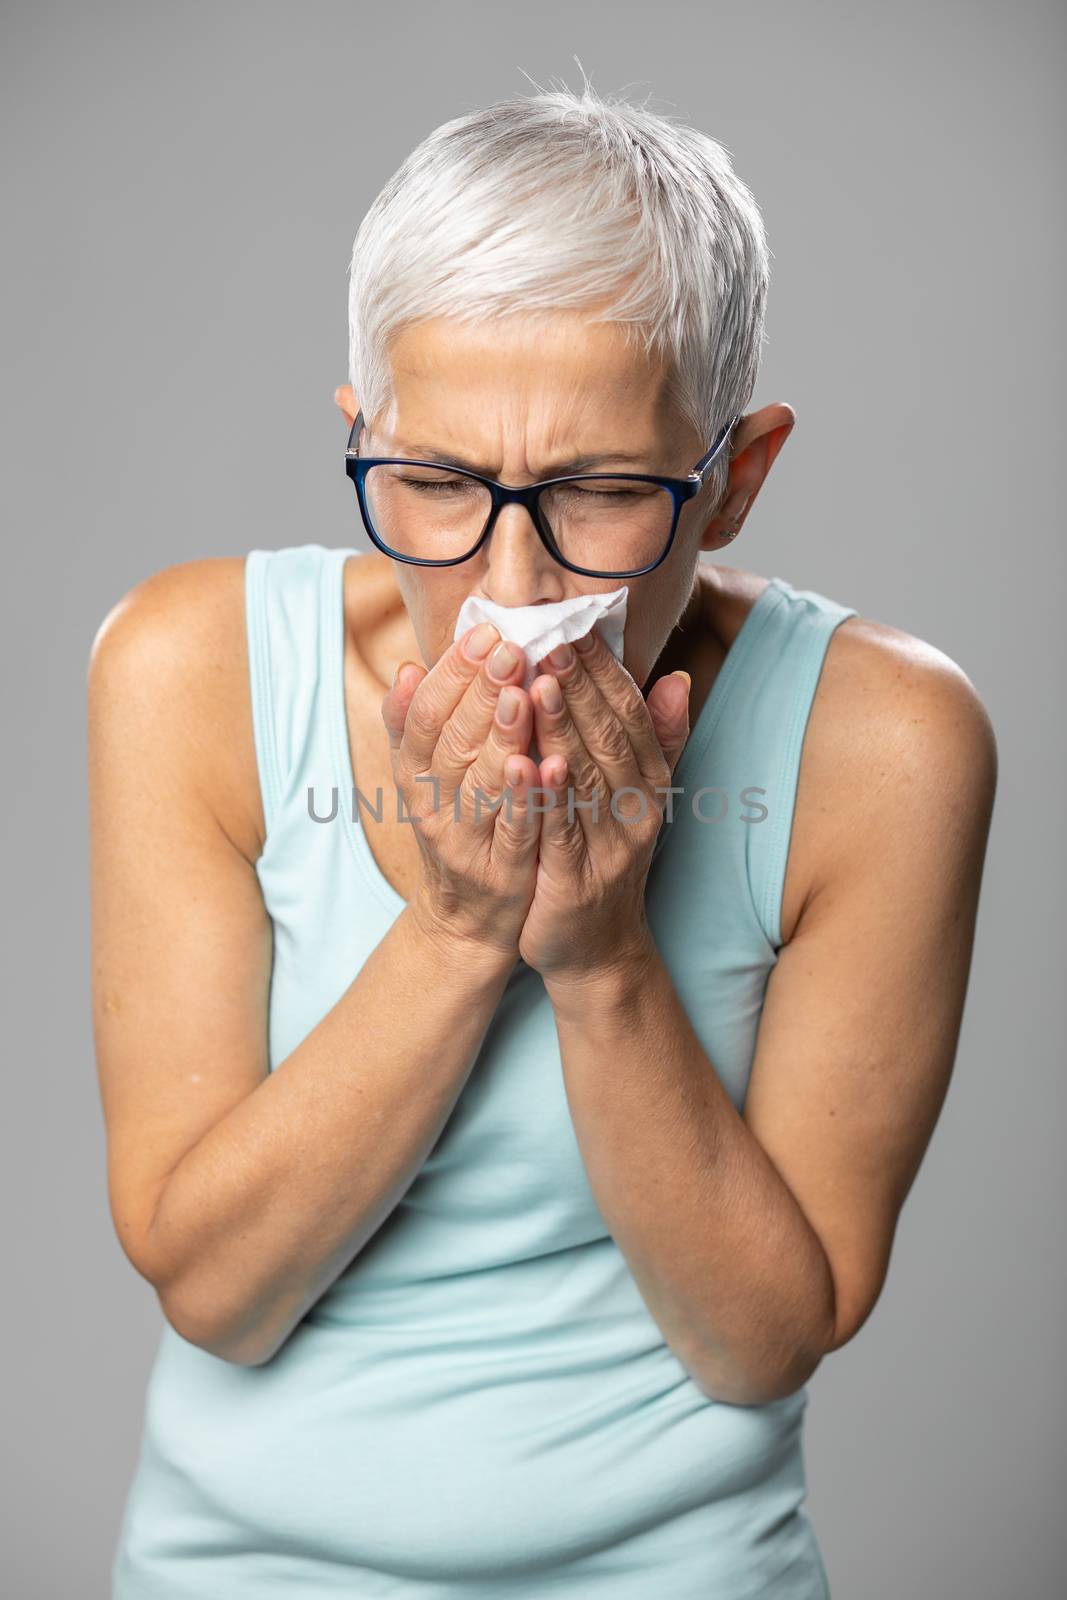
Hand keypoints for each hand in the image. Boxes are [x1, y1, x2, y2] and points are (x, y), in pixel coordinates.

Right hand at [381, 626, 542, 963]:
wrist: (469, 920)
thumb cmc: (459, 829)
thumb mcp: (428, 778)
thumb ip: (417, 726)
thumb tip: (409, 668)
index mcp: (416, 774)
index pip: (426, 714)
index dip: (451, 672)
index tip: (484, 632)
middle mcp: (432, 805)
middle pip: (450, 741)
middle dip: (480, 691)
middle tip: (511, 646)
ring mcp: (464, 841)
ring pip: (479, 782)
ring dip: (499, 735)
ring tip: (523, 692)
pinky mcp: (499, 872)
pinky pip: (510, 830)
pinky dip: (522, 799)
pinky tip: (539, 765)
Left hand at [514, 629, 691, 983]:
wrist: (596, 948)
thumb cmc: (604, 857)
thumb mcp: (636, 796)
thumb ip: (656, 738)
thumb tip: (677, 677)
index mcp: (649, 782)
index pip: (629, 713)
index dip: (604, 669)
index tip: (574, 624)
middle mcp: (637, 810)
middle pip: (609, 738)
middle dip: (580, 686)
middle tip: (549, 638)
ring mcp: (610, 848)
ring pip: (586, 779)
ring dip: (563, 730)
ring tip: (539, 684)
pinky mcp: (576, 883)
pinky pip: (561, 832)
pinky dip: (547, 797)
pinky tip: (529, 762)